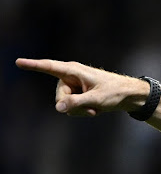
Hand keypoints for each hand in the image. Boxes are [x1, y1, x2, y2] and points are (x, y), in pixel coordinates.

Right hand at [16, 58, 146, 116]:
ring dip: (80, 110)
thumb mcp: (96, 99)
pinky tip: (96, 110)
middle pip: (59, 97)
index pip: (49, 67)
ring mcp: (74, 86)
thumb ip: (76, 103)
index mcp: (74, 71)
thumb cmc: (115, 93)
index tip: (18, 62)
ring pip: (65, 105)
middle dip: (72, 106)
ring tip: (96, 108)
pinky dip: (83, 111)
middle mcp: (71, 77)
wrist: (129, 96)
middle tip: (91, 109)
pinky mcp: (78, 94)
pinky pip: (72, 108)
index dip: (33, 65)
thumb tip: (58, 108)